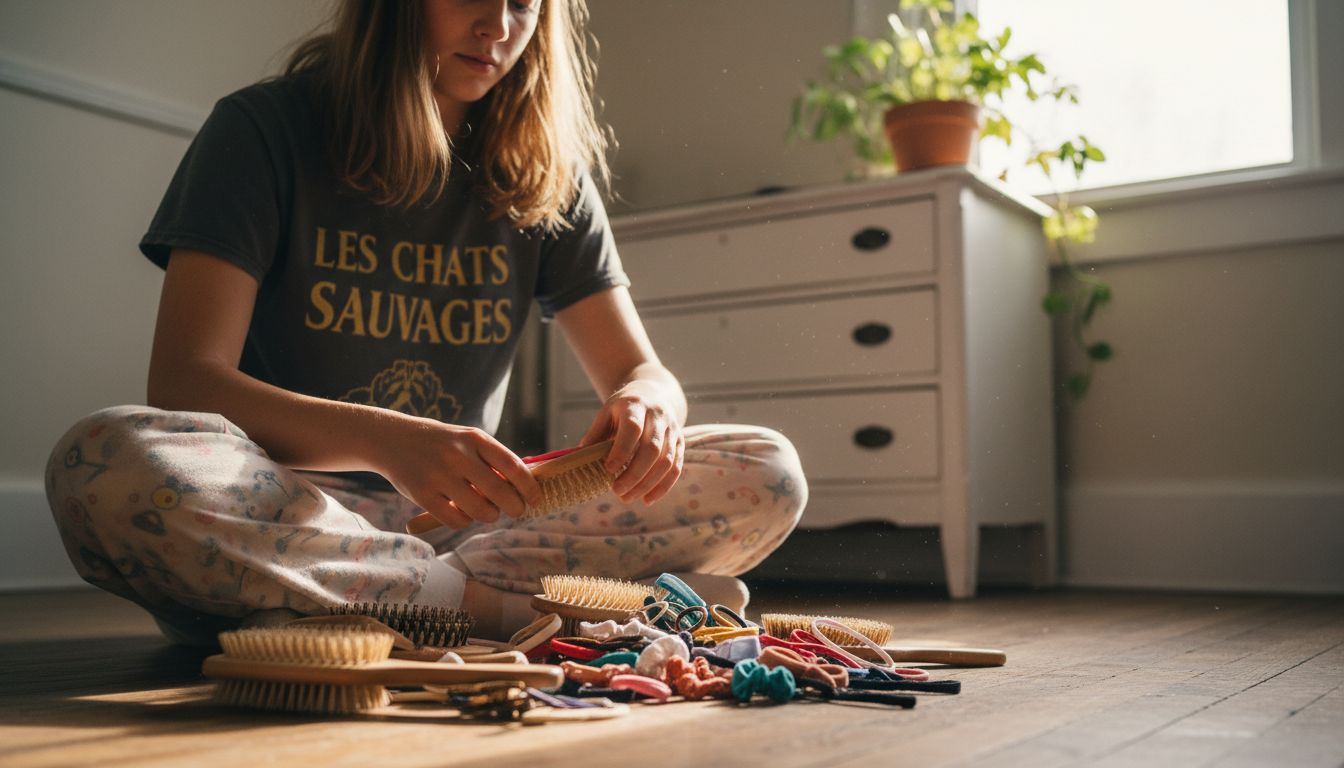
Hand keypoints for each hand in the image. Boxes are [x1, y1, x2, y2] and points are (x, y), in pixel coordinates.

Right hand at [376, 417, 542, 528]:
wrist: (392, 439)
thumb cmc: (441, 444)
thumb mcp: (467, 440)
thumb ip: (492, 460)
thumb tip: (525, 487)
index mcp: (475, 439)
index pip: (513, 466)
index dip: (529, 487)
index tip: (536, 499)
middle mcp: (458, 455)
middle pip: (500, 491)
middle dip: (515, 507)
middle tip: (516, 511)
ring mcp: (439, 475)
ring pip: (480, 510)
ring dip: (490, 516)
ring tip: (488, 512)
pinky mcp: (422, 494)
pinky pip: (456, 520)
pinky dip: (465, 522)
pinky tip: (463, 514)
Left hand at [581, 380, 684, 504]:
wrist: (653, 393)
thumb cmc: (623, 408)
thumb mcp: (606, 413)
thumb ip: (595, 434)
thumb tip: (579, 459)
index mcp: (636, 405)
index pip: (632, 429)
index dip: (621, 451)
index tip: (608, 470)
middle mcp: (658, 416)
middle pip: (651, 449)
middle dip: (634, 474)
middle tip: (617, 491)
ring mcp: (672, 429)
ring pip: (666, 461)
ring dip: (647, 484)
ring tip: (628, 498)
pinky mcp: (680, 442)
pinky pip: (676, 468)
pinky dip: (662, 486)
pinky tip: (647, 499)